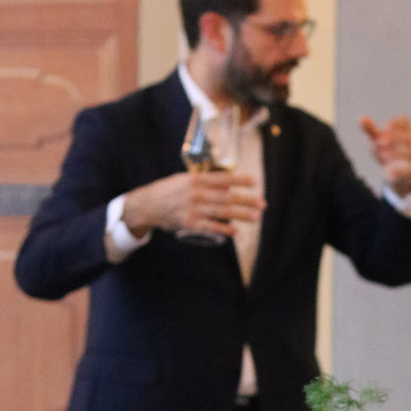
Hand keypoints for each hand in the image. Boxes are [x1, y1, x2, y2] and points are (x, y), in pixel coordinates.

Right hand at [122, 171, 264, 239]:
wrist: (147, 205)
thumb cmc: (168, 190)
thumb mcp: (184, 179)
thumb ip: (204, 181)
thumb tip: (227, 185)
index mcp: (195, 179)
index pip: (221, 178)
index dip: (239, 180)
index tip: (254, 182)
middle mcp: (195, 193)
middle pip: (226, 197)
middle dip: (247, 200)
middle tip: (262, 203)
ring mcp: (193, 209)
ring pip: (222, 212)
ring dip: (241, 215)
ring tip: (256, 217)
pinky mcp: (190, 224)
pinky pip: (211, 227)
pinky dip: (224, 229)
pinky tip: (236, 231)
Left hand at [359, 114, 410, 195]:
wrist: (393, 172)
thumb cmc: (386, 150)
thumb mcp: (377, 140)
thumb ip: (370, 129)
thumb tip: (361, 118)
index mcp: (404, 130)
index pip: (405, 121)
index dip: (396, 122)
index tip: (386, 127)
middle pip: (408, 136)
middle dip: (394, 138)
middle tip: (381, 142)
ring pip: (409, 152)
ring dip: (395, 153)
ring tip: (383, 155)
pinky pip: (409, 169)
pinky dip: (399, 169)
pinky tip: (388, 169)